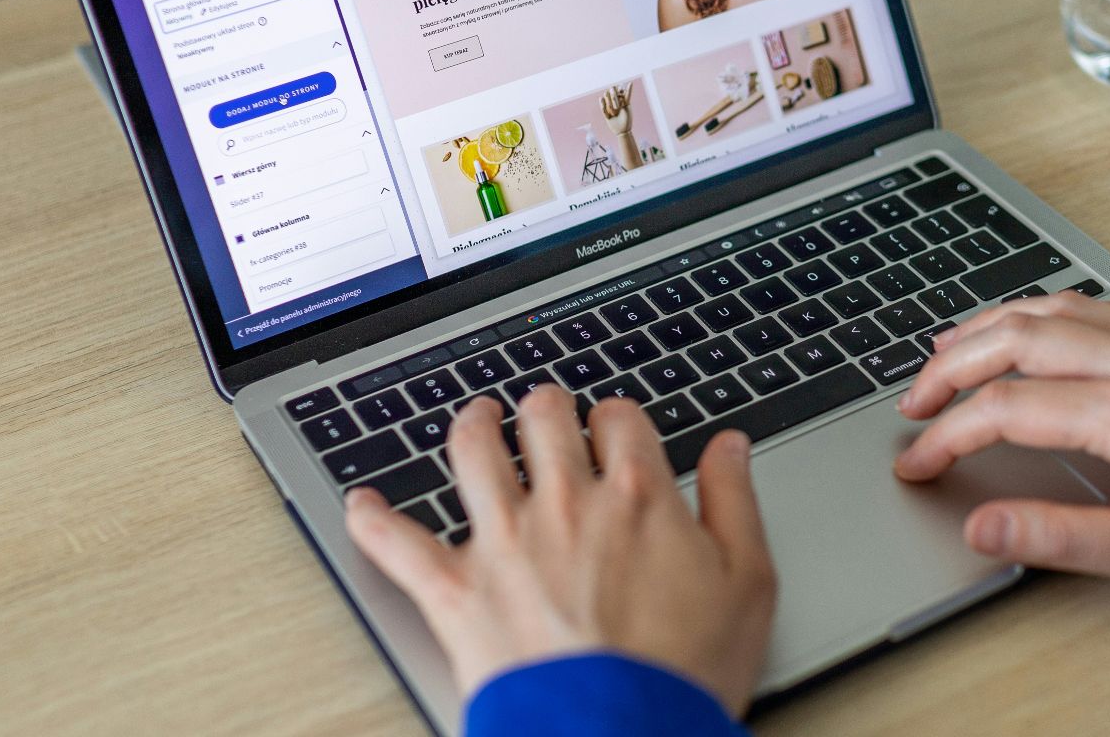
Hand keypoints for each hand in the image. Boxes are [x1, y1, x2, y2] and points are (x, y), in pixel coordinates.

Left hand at [345, 390, 777, 713]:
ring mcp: (503, 541)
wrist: (620, 734)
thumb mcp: (748, 582)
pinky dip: (372, 519)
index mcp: (638, 494)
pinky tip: (361, 502)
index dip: (617, 415)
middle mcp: (566, 501)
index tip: (615, 426)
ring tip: (476, 418)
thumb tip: (730, 446)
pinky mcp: (455, 590)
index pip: (620, 419)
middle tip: (546, 410)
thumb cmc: (685, 670)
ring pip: (472, 451)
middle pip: (544, 419)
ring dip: (473, 425)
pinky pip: (397, 542)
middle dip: (547, 406)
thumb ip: (736, 502)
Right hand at [894, 293, 1109, 596]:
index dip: (946, 436)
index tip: (915, 466)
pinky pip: (1090, 307)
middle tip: (910, 405)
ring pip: (1049, 310)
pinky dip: (1037, 311)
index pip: (1006, 409)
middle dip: (949, 369)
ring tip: (942, 357)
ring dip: (986, 327)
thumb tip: (984, 527)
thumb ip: (1066, 538)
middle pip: (1014, 340)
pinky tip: (1024, 328)